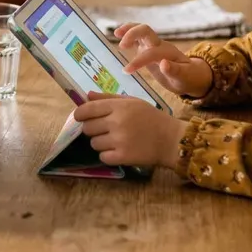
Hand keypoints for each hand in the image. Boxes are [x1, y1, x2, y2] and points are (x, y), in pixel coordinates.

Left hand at [73, 92, 187, 169]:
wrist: (171, 139)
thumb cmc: (151, 118)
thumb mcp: (132, 102)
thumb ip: (108, 98)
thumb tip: (86, 95)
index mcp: (119, 106)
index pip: (87, 109)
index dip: (79, 114)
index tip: (80, 118)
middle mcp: (117, 122)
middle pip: (87, 128)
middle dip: (92, 129)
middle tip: (105, 130)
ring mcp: (119, 140)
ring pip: (94, 143)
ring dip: (101, 143)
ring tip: (115, 140)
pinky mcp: (122, 156)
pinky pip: (102, 156)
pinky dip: (108, 155)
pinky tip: (118, 151)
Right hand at [114, 23, 213, 97]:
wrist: (191, 74)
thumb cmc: (187, 77)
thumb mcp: (184, 78)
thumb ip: (174, 71)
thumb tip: (163, 63)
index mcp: (168, 52)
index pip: (150, 53)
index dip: (138, 60)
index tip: (126, 70)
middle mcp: (159, 45)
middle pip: (146, 31)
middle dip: (132, 35)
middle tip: (121, 46)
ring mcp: (153, 45)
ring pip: (140, 30)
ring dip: (128, 29)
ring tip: (116, 33)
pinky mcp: (147, 47)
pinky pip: (137, 36)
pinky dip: (127, 33)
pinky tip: (118, 35)